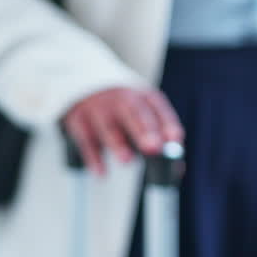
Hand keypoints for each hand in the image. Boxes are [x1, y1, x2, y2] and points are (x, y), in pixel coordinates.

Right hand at [61, 87, 183, 175]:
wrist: (83, 85)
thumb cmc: (123, 108)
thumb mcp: (142, 114)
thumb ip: (160, 138)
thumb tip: (177, 170)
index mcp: (143, 95)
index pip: (158, 107)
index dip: (167, 123)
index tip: (175, 139)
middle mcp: (122, 98)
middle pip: (134, 113)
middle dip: (144, 131)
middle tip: (153, 148)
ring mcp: (99, 107)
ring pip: (109, 126)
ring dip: (118, 144)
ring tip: (127, 160)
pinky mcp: (78, 119)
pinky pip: (86, 139)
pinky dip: (93, 157)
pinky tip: (101, 172)